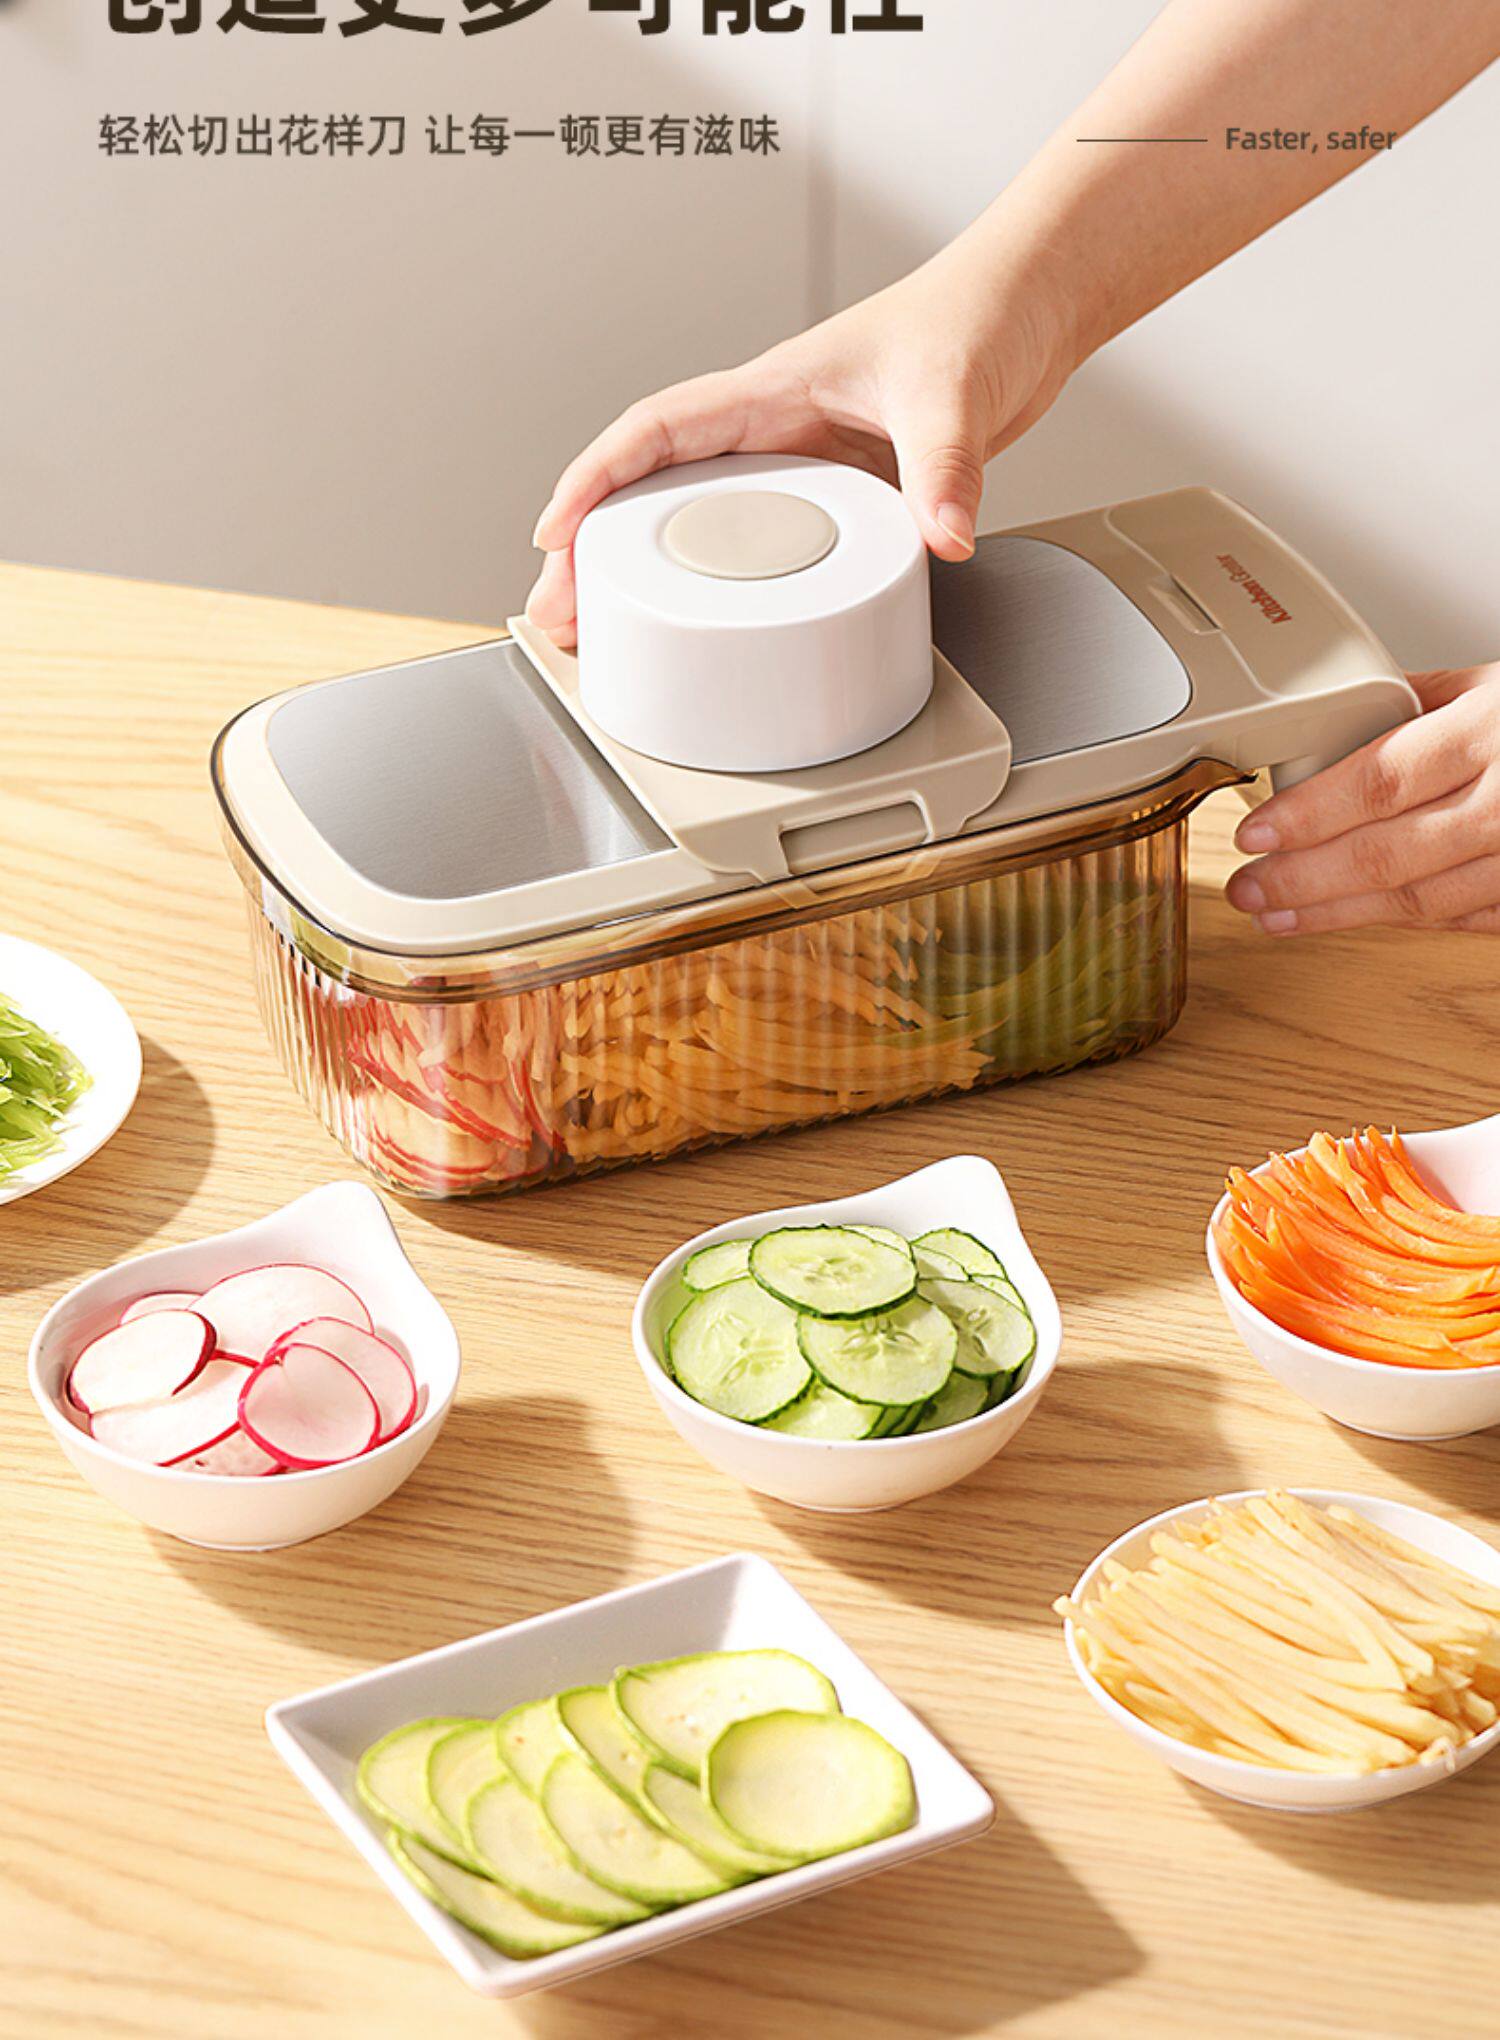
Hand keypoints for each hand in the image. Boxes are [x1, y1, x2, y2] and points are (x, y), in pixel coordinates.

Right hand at [525, 252, 1078, 646]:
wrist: (1029, 308)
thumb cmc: (979, 315)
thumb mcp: (955, 391)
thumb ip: (947, 466)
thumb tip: (943, 535)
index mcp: (774, 387)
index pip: (658, 430)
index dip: (597, 479)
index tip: (558, 534)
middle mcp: (773, 426)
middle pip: (652, 487)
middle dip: (593, 549)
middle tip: (562, 613)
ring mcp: (798, 462)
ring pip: (692, 519)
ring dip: (640, 571)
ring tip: (601, 631)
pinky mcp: (835, 494)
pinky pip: (754, 542)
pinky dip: (713, 581)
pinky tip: (697, 622)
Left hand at [1227, 665, 1499, 933]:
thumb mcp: (1491, 686)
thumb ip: (1412, 701)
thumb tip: (1331, 714)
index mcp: (1487, 734)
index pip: (1381, 781)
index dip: (1309, 814)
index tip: (1254, 834)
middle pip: (1385, 853)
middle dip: (1301, 878)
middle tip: (1246, 887)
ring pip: (1414, 900)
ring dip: (1332, 912)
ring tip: (1273, 913)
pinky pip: (1451, 920)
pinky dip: (1390, 921)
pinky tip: (1340, 916)